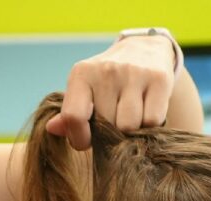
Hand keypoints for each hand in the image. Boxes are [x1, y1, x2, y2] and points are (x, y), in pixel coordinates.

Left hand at [47, 34, 175, 148]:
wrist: (144, 49)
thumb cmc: (108, 81)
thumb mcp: (84, 91)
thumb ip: (69, 113)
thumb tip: (51, 129)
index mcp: (82, 73)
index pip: (73, 116)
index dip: (79, 138)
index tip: (87, 141)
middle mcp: (107, 71)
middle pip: (107, 126)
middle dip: (110, 133)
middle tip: (114, 123)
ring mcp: (134, 73)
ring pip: (130, 126)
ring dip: (131, 131)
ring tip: (131, 118)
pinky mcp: (159, 79)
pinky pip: (152, 121)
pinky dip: (150, 125)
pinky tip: (146, 111)